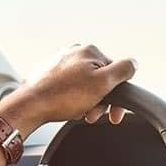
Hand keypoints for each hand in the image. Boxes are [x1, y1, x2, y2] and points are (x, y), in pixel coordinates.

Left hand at [0, 44, 137, 135]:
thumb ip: (123, 70)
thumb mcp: (102, 83)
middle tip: (93, 115)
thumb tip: (134, 63)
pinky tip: (67, 109)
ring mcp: (60, 62)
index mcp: (89, 51)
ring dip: (87, 102)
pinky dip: (72, 100)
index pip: (115, 73)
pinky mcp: (49, 74)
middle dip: (100, 100)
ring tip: (79, 113)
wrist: (30, 106)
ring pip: (84, 85)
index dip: (117, 96)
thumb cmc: (63, 96)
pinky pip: (69, 88)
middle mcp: (74, 52)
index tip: (114, 114)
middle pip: (99, 79)